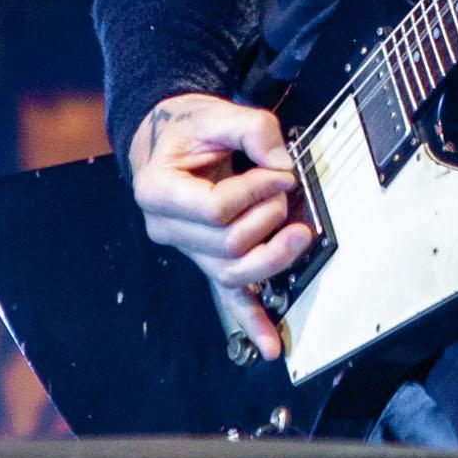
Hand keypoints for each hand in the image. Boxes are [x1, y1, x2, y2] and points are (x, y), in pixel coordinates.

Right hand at [127, 93, 313, 358]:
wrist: (169, 140)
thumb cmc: (189, 128)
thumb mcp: (217, 113)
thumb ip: (253, 129)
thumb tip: (283, 165)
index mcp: (157, 190)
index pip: (215, 209)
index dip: (255, 192)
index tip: (278, 173)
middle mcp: (167, 227)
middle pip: (227, 245)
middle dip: (267, 218)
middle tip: (285, 192)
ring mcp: (187, 249)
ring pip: (232, 274)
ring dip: (272, 258)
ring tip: (299, 237)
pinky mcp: (207, 259)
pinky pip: (228, 297)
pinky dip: (252, 321)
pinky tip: (270, 344)